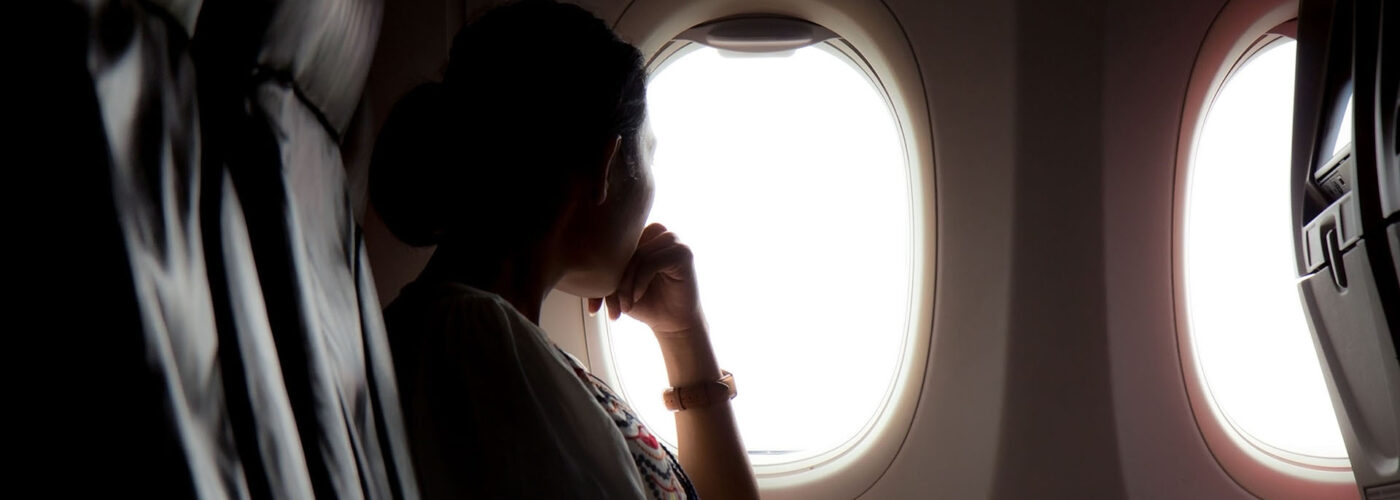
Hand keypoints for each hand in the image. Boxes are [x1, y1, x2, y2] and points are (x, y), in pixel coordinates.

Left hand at [588, 223, 704, 336]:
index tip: (594, 307)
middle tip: (611, 308)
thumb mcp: (616, 286)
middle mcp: (658, 232)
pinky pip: (651, 262)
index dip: (601, 273)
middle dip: (613, 281)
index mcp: (642, 234)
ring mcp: (672, 240)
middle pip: (624, 249)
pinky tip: (637, 297)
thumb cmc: (644, 303)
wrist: (672, 323)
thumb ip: (603, 269)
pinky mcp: (683, 252)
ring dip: (626, 283)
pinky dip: (640, 281)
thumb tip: (573, 261)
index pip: (614, 246)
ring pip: (636, 255)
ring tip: (625, 305)